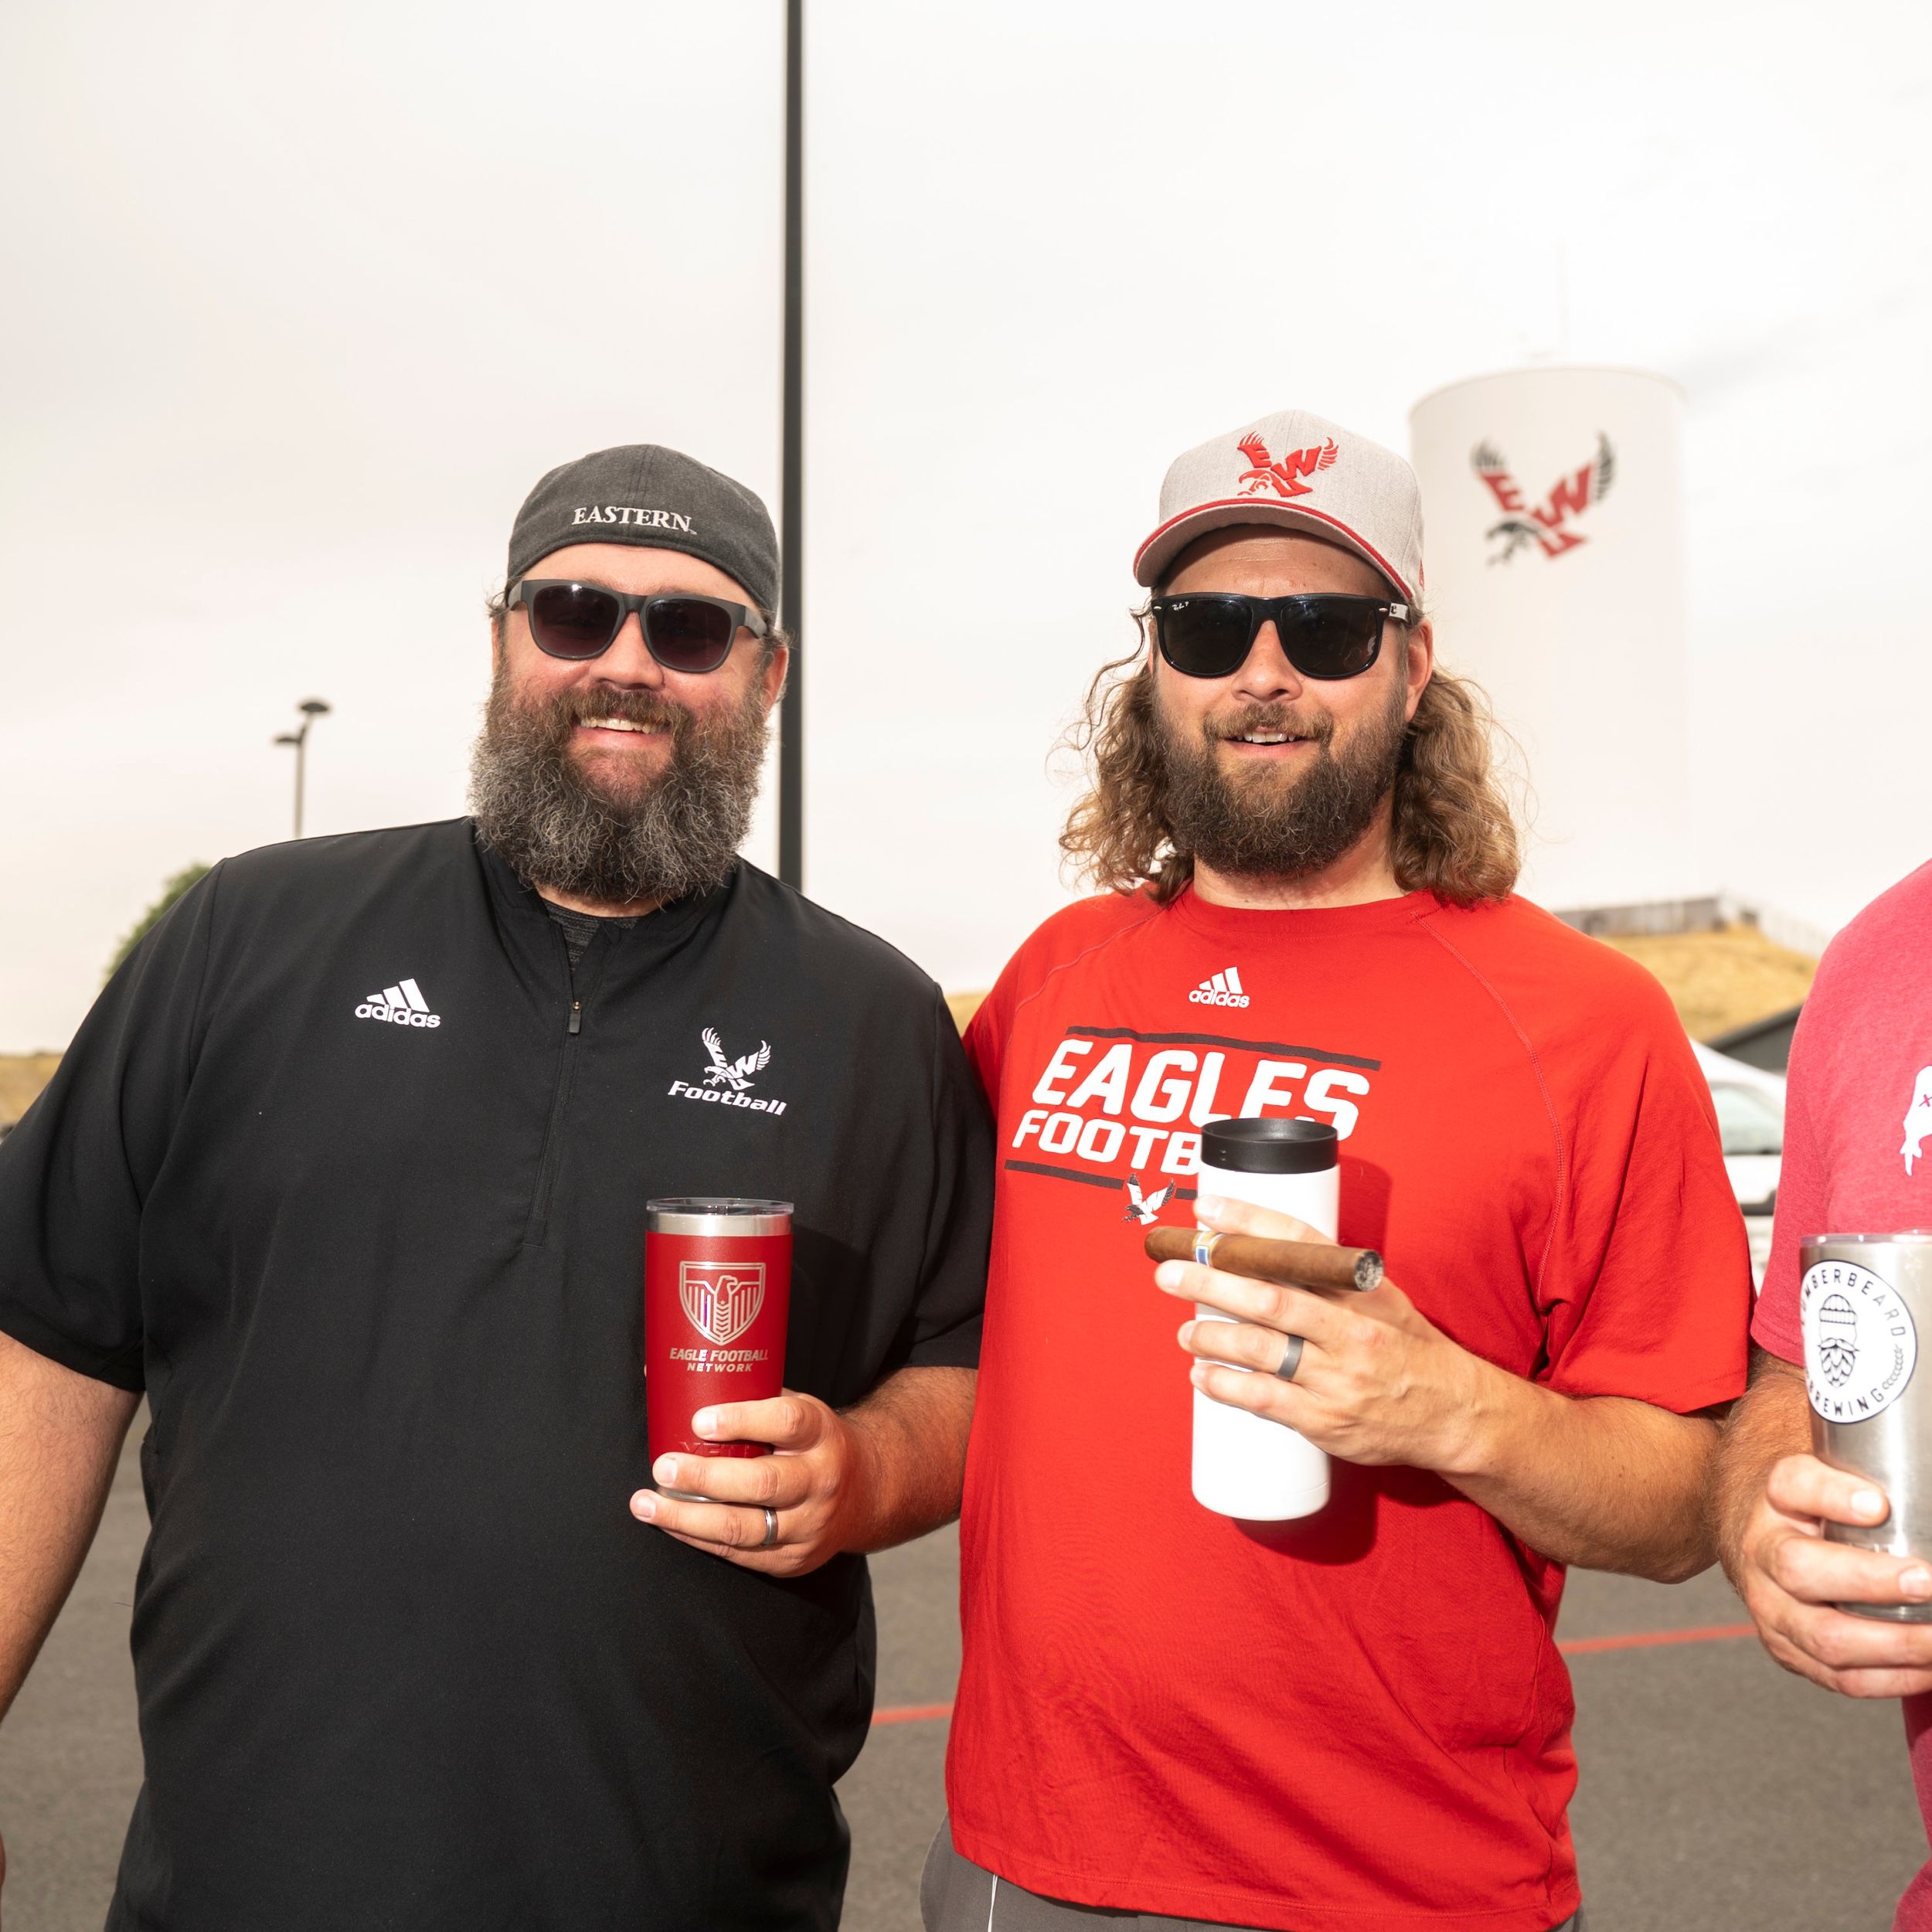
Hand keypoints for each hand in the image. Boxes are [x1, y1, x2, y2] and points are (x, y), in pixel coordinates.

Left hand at [629, 1391, 868, 1577]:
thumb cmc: (812, 1442)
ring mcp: (808, 1525)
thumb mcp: (798, 1410)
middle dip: (705, 1477)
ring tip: (647, 1503)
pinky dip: (698, 1538)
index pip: (786, 1423)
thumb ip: (749, 1398)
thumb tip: (671, 1374)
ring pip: (744, 1528)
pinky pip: (738, 1553)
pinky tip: (670, 1523)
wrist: (865, 1492)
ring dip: (687, 1517)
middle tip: (662, 1466)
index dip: (742, 1420)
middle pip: (762, 1483)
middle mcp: (820, 1480)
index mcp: (821, 1433)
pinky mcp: (792, 1559)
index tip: (699, 1420)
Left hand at [1154, 1194, 1494, 1473]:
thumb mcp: (1379, 1297)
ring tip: (1185, 1332)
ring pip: (1260, 1348)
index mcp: (1362, 1289)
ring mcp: (1338, 1377)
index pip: (1300, 1242)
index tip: (1205, 1211)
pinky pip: (1265, 1399)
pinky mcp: (1326, 1419)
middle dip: (1210, 1281)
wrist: (1454, 1414)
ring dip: (1211, 1337)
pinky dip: (1226, 1385)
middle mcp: (1351, 1328)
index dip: (1248, 1221)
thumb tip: (1253, 1246)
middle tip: (1169, 1273)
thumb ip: (1326, 1275)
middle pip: (1268, 1296)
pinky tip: (1202, 1375)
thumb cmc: (1405, 1347)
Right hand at [1734, 1452, 1931, 1697]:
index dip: (1832, 1495)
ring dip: (1892, 1643)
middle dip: (1871, 1582)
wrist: (1753, 1525)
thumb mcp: (1826, 1463)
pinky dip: (1889, 1678)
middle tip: (1927, 1582)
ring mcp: (1768, 1603)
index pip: (1792, 1484)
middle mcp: (1760, 1547)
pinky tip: (1927, 1668)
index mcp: (1773, 1494)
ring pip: (1821, 1635)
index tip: (1878, 1503)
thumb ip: (1873, 1462)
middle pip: (1798, 1568)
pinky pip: (1836, 1676)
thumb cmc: (1813, 1497)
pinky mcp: (1785, 1645)